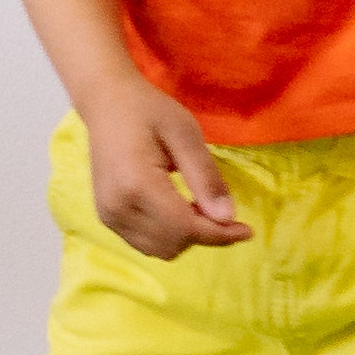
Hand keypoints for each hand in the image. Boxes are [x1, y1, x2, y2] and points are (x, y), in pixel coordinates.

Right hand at [78, 80, 250, 258]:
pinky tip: (177, 211)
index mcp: (136, 184)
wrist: (106, 104)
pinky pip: (146, 243)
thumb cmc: (148, 111)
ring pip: (160, 250)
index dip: (220, 234)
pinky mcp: (107, 217)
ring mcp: (108, 215)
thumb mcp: (185, 134)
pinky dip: (169, 236)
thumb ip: (206, 177)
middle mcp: (117, 207)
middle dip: (204, 233)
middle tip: (219, 207)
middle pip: (174, 243)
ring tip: (196, 207)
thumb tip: (227, 217)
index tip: (247, 230)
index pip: (185, 228)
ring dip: (187, 237)